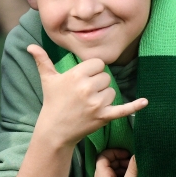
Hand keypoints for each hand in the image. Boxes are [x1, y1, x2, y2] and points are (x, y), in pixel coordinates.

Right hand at [28, 45, 147, 147]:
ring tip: (88, 104)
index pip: (98, 64)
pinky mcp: (104, 116)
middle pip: (106, 77)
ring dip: (104, 96)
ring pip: (112, 91)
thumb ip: (42, 60)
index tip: (83, 79)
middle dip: (98, 84)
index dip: (92, 71)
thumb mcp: (47, 79)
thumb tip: (30, 46)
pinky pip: (123, 109)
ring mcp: (97, 103)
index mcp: (76, 75)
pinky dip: (134, 106)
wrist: (55, 130)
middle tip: (84, 94)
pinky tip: (145, 102)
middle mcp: (87, 88)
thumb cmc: (52, 102)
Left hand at [93, 151, 141, 176]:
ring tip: (135, 171)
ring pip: (112, 173)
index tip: (127, 154)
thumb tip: (137, 155)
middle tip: (133, 162)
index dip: (114, 152)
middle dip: (120, 160)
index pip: (102, 157)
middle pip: (107, 164)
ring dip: (123, 169)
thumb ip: (132, 170)